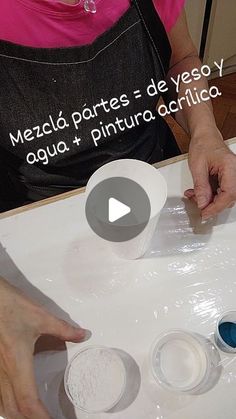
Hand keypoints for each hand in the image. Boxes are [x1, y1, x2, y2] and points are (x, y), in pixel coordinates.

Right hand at [0, 277, 87, 418]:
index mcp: (17, 362)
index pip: (28, 402)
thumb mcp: (41, 317)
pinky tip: (16, 403)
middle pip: (14, 411)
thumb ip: (63, 329)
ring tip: (35, 415)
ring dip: (18, 415)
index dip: (41, 418)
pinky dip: (8, 405)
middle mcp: (2, 372)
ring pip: (3, 406)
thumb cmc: (10, 306)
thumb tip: (83, 335)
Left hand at [185, 129, 235, 218]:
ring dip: (209, 201)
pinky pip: (221, 192)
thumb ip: (200, 187)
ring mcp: (232, 175)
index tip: (205, 213)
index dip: (216, 207)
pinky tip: (198, 193)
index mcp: (230, 166)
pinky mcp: (227, 178)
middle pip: (229, 198)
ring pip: (225, 197)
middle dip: (212, 205)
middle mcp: (235, 172)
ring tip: (195, 196)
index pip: (229, 193)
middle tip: (199, 208)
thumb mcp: (197, 166)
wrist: (205, 136)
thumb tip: (203, 204)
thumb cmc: (203, 145)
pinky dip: (209, 195)